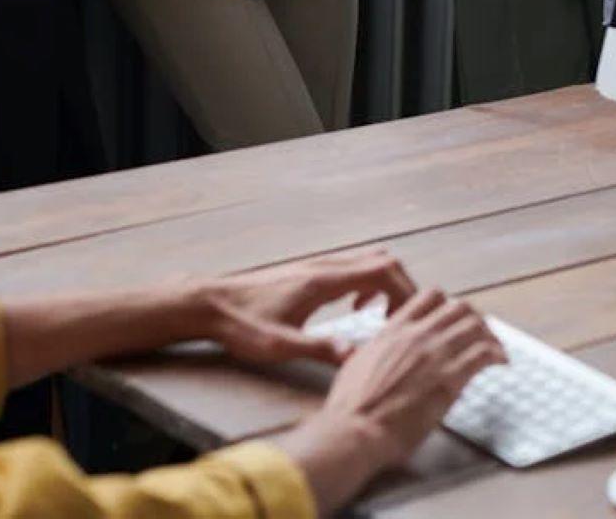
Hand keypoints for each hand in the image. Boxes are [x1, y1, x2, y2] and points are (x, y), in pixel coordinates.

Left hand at [199, 249, 416, 365]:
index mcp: (322, 281)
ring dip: (385, 284)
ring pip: (368, 260)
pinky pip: (352, 266)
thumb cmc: (242, 324)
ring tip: (382, 316)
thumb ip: (318, 349)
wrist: (211, 303)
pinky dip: (367, 282)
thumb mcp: (279, 346)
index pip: (382, 270)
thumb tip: (354, 357)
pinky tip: (354, 307)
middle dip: (402, 287)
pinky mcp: (310, 270)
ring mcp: (317, 264)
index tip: (403, 321)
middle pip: (382, 259)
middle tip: (400, 320)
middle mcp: (324, 266)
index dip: (404, 292)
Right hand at [316, 289, 505, 467]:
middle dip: (474, 318)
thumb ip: (379, 351)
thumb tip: (385, 354)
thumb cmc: (351, 405)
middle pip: (459, 308)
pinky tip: (501, 361)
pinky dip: (497, 353)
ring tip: (496, 347)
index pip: (429, 297)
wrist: (356, 427)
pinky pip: (483, 353)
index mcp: (394, 330)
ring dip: (490, 335)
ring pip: (475, 326)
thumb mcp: (359, 363)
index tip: (456, 318)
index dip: (448, 304)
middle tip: (481, 333)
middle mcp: (417, 334)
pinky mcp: (449, 379)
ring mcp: (435, 354)